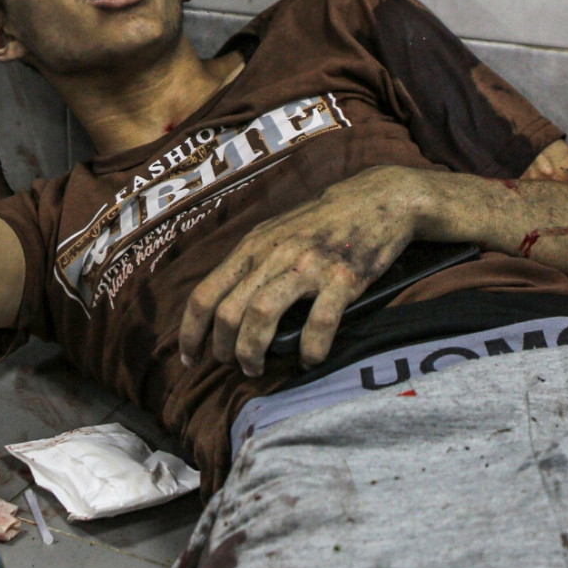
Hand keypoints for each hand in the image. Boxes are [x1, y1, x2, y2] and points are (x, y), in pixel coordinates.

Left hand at [179, 166, 425, 376]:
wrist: (377, 199)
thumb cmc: (323, 221)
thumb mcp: (276, 232)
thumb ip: (252, 263)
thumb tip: (225, 309)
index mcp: (252, 246)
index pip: (204, 294)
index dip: (191, 333)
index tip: (189, 358)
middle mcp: (274, 255)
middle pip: (228, 312)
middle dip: (223, 349)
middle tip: (232, 365)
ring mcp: (309, 266)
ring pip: (261, 316)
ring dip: (253, 352)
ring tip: (256, 368)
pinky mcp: (344, 278)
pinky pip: (319, 323)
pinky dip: (310, 349)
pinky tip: (309, 360)